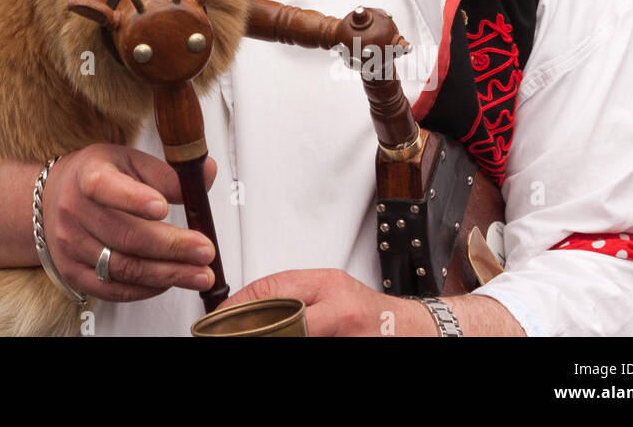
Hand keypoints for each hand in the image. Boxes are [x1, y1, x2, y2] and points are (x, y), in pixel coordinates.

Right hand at [41, 144, 217, 301]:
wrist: (55, 198)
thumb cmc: (98, 176)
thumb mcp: (129, 161)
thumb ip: (167, 172)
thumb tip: (207, 174)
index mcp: (87, 175)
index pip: (104, 186)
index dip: (133, 198)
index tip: (163, 207)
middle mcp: (74, 211)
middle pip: (124, 235)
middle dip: (171, 247)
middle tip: (205, 250)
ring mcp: (72, 245)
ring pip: (122, 267)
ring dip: (167, 274)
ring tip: (199, 273)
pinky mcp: (74, 273)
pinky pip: (113, 289)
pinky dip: (146, 289)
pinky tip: (170, 281)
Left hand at [222, 269, 436, 336]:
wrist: (413, 331)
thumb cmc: (368, 314)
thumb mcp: (330, 293)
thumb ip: (295, 297)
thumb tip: (248, 308)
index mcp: (327, 285)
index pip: (273, 290)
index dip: (240, 306)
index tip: (219, 319)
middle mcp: (338, 308)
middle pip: (282, 319)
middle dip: (252, 329)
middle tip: (227, 333)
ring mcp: (347, 333)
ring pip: (296, 334)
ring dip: (272, 336)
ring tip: (245, 337)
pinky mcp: (354, 347)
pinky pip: (311, 343)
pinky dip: (295, 342)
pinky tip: (282, 340)